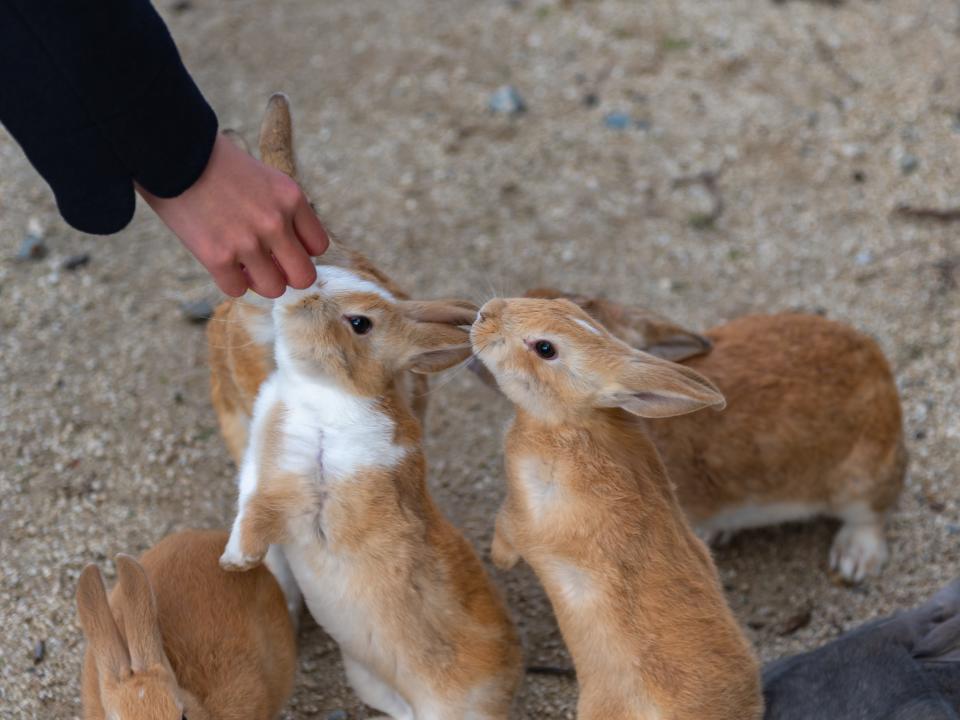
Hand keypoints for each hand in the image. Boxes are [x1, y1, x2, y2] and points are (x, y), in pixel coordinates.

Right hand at [137, 133, 328, 296]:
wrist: (170, 150)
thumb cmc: (214, 162)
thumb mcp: (264, 178)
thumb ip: (281, 210)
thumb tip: (288, 249)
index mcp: (291, 198)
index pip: (318, 246)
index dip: (300, 250)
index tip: (283, 246)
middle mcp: (275, 223)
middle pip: (304, 276)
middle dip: (287, 275)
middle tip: (269, 266)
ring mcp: (247, 243)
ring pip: (273, 288)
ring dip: (258, 280)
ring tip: (242, 264)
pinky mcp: (217, 258)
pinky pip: (236, 289)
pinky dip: (229, 281)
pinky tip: (221, 263)